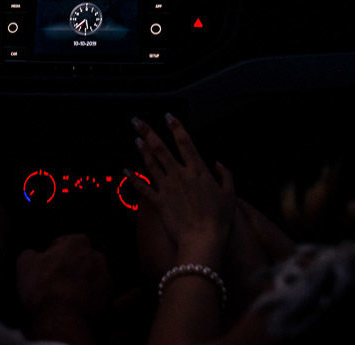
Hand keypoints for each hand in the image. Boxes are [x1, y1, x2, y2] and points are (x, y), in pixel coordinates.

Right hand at [17, 233, 110, 319]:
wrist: (63, 318)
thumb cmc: (44, 287)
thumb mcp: (25, 264)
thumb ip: (30, 254)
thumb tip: (33, 255)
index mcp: (77, 242)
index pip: (64, 242)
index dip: (53, 255)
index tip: (46, 267)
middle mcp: (96, 255)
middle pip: (81, 258)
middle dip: (71, 266)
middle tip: (56, 281)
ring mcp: (105, 276)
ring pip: (91, 275)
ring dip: (82, 281)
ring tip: (67, 295)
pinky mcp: (109, 297)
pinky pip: (98, 293)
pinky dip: (89, 297)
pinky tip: (76, 305)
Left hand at [130, 115, 235, 259]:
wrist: (203, 239)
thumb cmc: (219, 218)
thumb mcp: (230, 194)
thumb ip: (225, 175)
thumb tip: (218, 163)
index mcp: (198, 170)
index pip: (185, 142)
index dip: (176, 127)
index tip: (168, 116)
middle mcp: (179, 174)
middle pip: (161, 148)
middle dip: (148, 132)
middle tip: (137, 121)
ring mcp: (167, 187)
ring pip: (151, 164)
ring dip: (142, 150)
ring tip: (135, 138)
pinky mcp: (158, 202)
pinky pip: (143, 188)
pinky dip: (133, 178)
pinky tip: (125, 170)